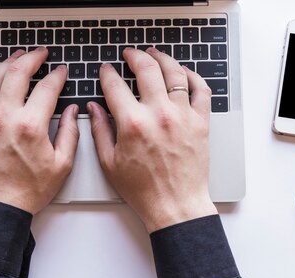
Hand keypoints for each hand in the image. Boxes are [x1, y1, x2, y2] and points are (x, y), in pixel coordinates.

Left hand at [0, 48, 78, 213]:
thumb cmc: (26, 191)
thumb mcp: (61, 165)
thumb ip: (70, 134)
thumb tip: (73, 112)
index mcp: (30, 126)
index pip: (47, 87)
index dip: (57, 75)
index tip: (61, 72)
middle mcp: (5, 117)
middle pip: (17, 72)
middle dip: (32, 57)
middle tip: (40, 53)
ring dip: (6, 63)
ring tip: (16, 58)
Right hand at [88, 47, 216, 232]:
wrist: (175, 205)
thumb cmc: (143, 190)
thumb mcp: (110, 163)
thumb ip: (99, 131)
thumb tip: (93, 108)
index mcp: (132, 124)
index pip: (115, 86)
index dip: (108, 74)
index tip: (106, 71)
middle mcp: (159, 114)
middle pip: (147, 69)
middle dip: (135, 56)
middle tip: (130, 54)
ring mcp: (182, 116)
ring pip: (175, 73)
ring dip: (162, 58)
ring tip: (155, 54)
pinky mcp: (200, 122)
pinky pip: (200, 90)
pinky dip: (193, 76)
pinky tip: (184, 72)